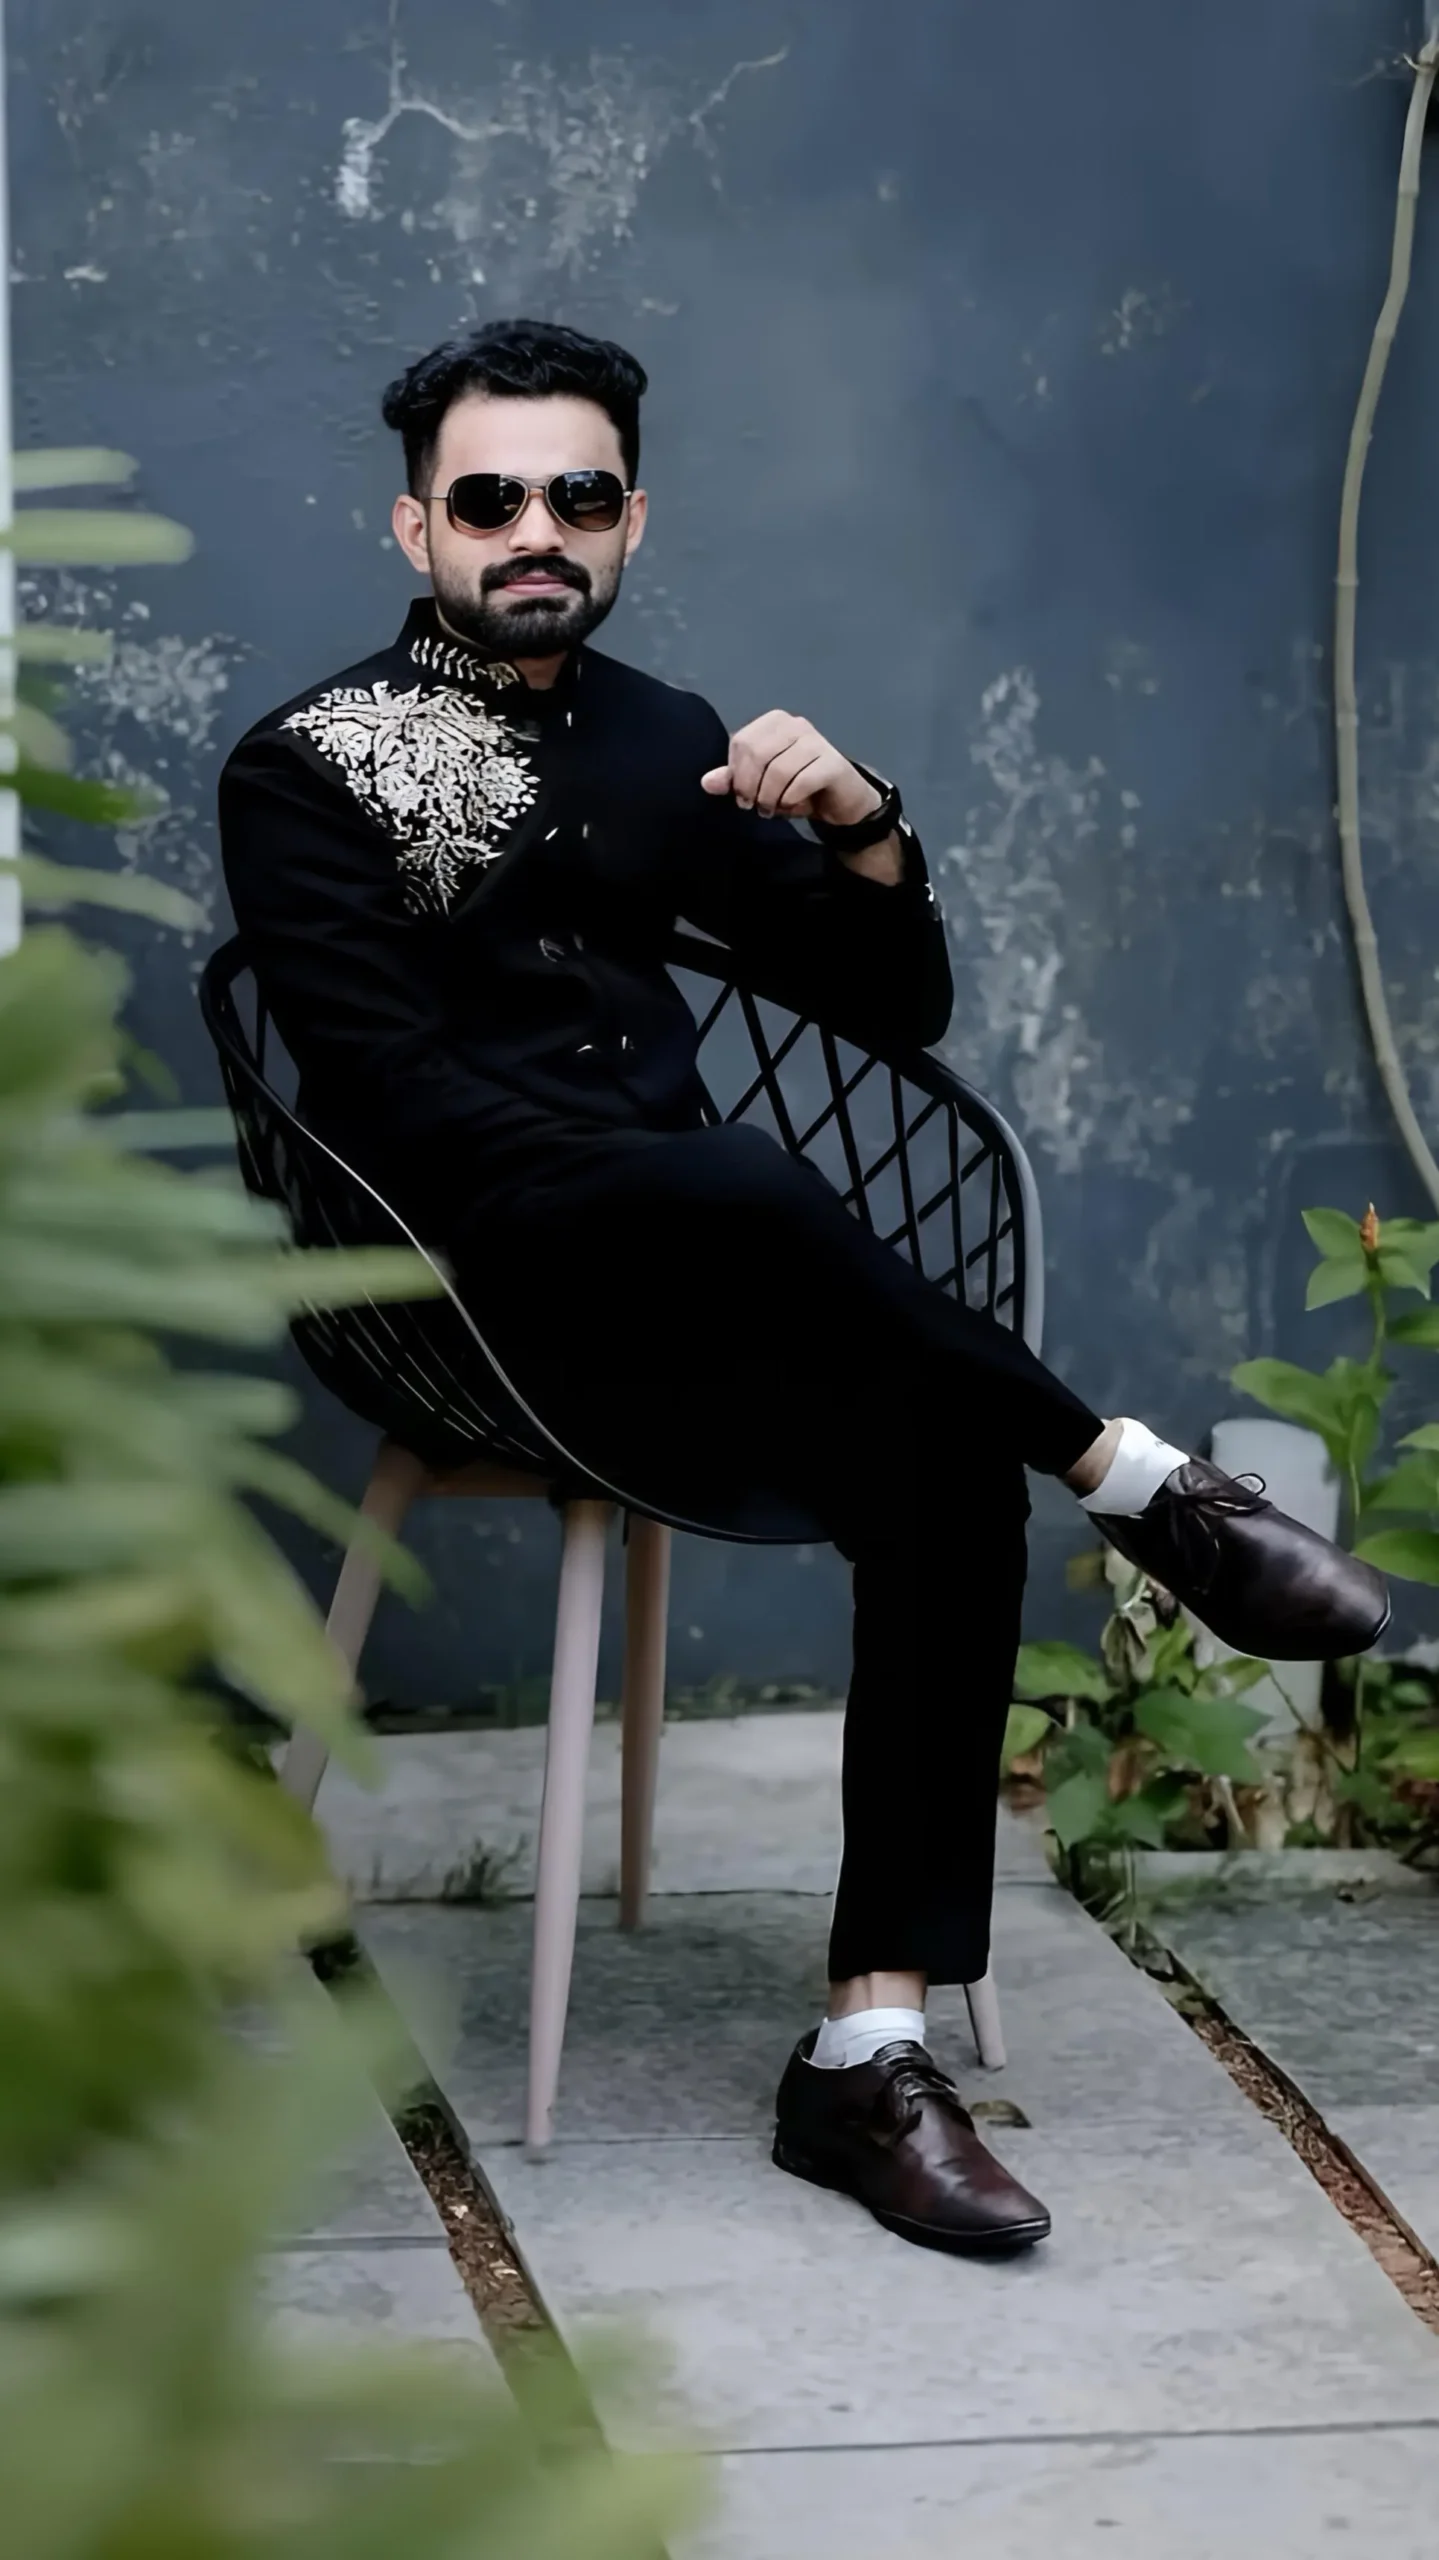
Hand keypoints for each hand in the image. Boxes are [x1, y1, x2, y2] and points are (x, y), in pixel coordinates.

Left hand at [701, 709, 882, 825]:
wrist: (840, 800)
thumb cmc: (798, 788)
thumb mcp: (761, 785)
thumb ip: (734, 780)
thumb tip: (707, 782)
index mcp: (774, 723)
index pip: (741, 742)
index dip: (736, 774)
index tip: (742, 796)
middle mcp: (796, 724)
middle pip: (757, 753)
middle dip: (750, 786)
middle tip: (755, 806)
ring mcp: (817, 741)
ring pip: (778, 770)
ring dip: (770, 797)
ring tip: (772, 809)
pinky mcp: (833, 762)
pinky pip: (802, 781)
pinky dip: (791, 799)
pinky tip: (791, 806)